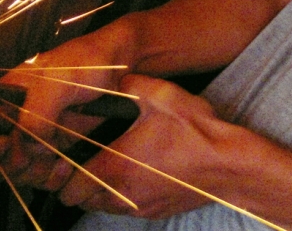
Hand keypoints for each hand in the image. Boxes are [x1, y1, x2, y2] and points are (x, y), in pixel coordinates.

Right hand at [0, 29, 133, 190]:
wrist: (120, 68)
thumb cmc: (86, 63)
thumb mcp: (58, 81)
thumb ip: (37, 111)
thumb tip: (28, 144)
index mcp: (4, 96)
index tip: (3, 145)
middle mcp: (16, 118)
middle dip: (12, 164)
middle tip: (32, 158)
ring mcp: (36, 135)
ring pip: (20, 170)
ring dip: (33, 173)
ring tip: (55, 162)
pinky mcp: (56, 147)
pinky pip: (44, 173)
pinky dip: (51, 177)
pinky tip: (65, 167)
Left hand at [57, 74, 236, 218]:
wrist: (230, 166)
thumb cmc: (197, 134)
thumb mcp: (162, 96)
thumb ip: (131, 85)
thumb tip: (117, 79)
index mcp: (115, 165)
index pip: (68, 187)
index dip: (61, 175)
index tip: (66, 160)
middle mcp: (122, 192)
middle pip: (79, 201)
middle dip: (75, 184)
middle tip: (83, 163)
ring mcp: (138, 206)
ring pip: (101, 207)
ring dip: (98, 192)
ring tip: (110, 168)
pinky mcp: (154, 212)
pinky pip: (126, 210)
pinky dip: (122, 197)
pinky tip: (136, 175)